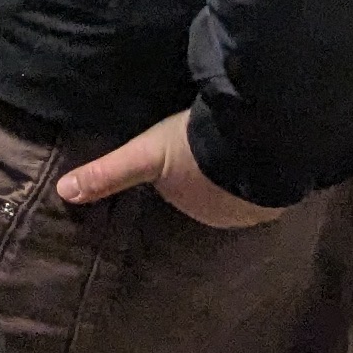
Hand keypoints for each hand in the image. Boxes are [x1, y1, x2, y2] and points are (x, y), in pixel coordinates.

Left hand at [56, 106, 282, 229]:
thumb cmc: (195, 152)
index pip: (185, 191)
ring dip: (241, 163)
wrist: (257, 143)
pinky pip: (272, 172)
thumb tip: (62, 194)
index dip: (181, 167)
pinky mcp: (290, 183)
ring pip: (244, 181)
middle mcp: (234, 216)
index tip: (181, 147)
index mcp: (200, 212)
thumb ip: (106, 174)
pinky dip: (266, 159)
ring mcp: (266, 202)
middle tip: (206, 137)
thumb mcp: (144, 156)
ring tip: (237, 135)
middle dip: (211, 168)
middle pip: (215, 188)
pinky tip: (264, 138)